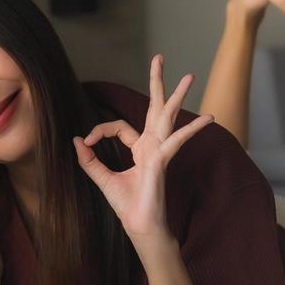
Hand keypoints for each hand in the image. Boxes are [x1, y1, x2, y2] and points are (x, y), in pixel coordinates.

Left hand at [72, 55, 212, 245]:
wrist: (139, 226)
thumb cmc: (127, 205)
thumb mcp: (101, 178)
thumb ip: (89, 160)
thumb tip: (76, 140)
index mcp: (140, 149)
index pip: (119, 127)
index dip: (99, 130)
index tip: (85, 141)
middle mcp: (152, 146)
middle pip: (155, 108)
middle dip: (157, 83)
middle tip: (160, 58)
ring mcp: (160, 151)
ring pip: (169, 116)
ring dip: (177, 96)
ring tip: (189, 76)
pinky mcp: (163, 160)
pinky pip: (176, 141)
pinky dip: (190, 130)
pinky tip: (208, 119)